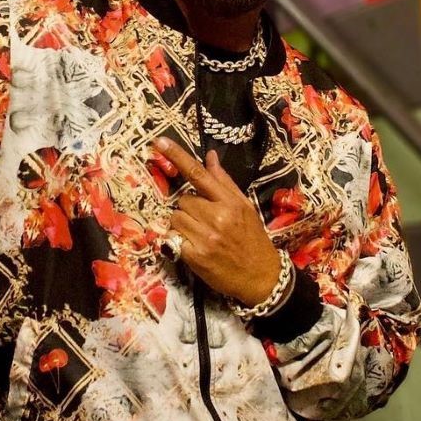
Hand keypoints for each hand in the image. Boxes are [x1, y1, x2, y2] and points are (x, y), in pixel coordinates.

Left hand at [154, 137, 281, 305]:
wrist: (261, 277)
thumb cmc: (253, 239)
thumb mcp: (244, 207)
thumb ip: (224, 182)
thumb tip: (209, 156)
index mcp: (230, 203)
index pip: (199, 174)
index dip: (177, 156)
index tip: (160, 142)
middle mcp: (217, 217)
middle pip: (183, 200)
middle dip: (189, 208)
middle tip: (204, 221)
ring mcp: (205, 237)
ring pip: (175, 217)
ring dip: (183, 224)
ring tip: (200, 234)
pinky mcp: (194, 256)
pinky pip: (172, 237)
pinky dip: (178, 241)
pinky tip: (193, 246)